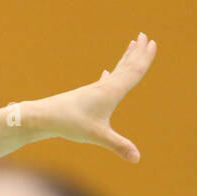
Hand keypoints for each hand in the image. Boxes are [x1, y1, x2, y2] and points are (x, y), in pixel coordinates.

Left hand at [33, 32, 156, 161]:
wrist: (45, 117)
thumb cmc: (71, 124)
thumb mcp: (97, 136)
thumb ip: (118, 146)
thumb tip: (137, 159)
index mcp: (111, 92)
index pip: (133, 71)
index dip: (144, 58)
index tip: (151, 42)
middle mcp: (104, 87)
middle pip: (125, 66)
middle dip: (136, 52)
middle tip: (144, 35)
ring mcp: (94, 90)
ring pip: (114, 71)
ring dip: (124, 59)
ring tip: (130, 47)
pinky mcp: (85, 95)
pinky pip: (102, 82)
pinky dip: (108, 75)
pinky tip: (106, 73)